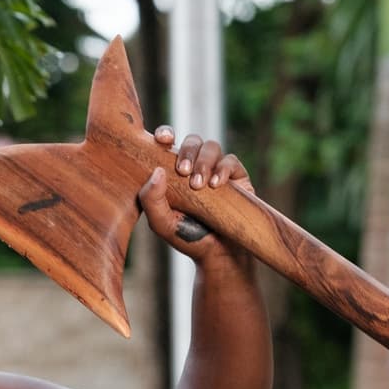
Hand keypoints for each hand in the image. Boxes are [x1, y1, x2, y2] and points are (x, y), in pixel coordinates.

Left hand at [141, 125, 254, 262]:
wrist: (218, 254)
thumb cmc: (186, 237)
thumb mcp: (161, 223)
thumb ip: (150, 200)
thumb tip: (156, 171)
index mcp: (172, 171)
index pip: (167, 144)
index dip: (165, 134)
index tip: (162, 139)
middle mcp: (195, 166)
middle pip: (192, 141)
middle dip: (187, 152)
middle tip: (183, 172)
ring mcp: (217, 170)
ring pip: (212, 147)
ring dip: (204, 162)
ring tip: (199, 186)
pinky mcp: (238, 177)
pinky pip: (232, 161)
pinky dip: (223, 169)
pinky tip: (216, 184)